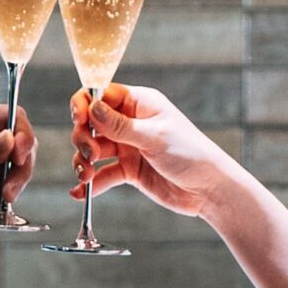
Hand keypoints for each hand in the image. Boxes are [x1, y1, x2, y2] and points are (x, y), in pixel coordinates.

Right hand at [70, 80, 233, 221]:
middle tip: (90, 154)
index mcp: (139, 103)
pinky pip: (103, 174)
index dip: (85, 104)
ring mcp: (128, 147)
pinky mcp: (129, 170)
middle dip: (83, 138)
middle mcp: (131, 122)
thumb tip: (91, 107)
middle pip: (91, 123)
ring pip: (93, 149)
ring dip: (83, 161)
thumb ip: (120, 126)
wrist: (209, 189)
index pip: (101, 94)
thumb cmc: (191, 154)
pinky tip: (80, 193)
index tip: (79, 119)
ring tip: (86, 177)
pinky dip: (91, 183)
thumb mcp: (155, 137)